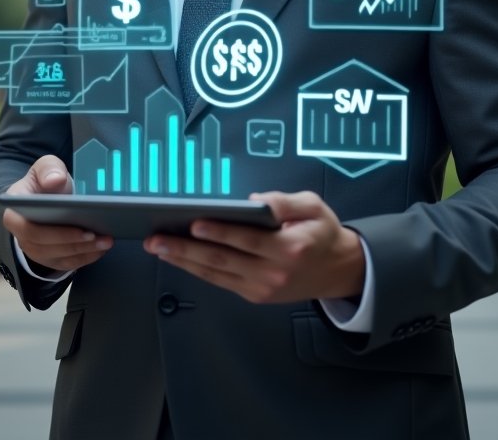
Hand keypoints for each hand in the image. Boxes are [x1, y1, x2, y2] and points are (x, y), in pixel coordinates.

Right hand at [2, 155, 112, 272]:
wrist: (49, 195)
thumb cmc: (45, 181)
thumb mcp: (46, 167)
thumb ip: (48, 169)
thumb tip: (54, 180)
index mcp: (15, 214)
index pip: (28, 230)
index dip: (54, 233)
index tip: (80, 227)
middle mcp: (22, 237)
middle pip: (45, 248)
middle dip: (74, 243)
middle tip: (97, 236)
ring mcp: (35, 250)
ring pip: (58, 258)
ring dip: (83, 252)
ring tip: (105, 241)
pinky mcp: (50, 257)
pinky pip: (67, 264)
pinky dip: (86, 258)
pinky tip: (101, 248)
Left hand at [143, 191, 363, 303]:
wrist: (339, 270)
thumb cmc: (322, 233)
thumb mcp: (313, 206)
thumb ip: (285, 201)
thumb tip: (255, 201)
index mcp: (290, 247)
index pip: (248, 239)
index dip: (220, 232)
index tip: (195, 223)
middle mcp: (273, 272)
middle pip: (223, 260)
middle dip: (186, 249)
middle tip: (158, 239)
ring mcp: (262, 287)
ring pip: (216, 274)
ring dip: (184, 261)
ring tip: (158, 248)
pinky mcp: (255, 295)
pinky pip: (221, 281)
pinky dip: (197, 270)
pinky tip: (179, 258)